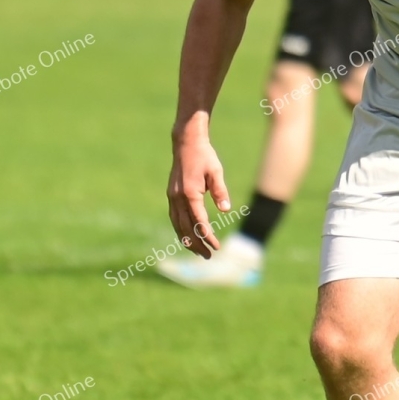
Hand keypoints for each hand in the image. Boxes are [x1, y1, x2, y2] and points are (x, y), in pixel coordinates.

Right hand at [167, 124, 231, 256]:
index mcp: (190, 193)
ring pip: (177, 225)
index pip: (199, 221)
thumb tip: (226, 210)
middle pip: (186, 227)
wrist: (186, 143)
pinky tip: (187, 236)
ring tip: (198, 252)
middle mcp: (178, 198)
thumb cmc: (205, 157)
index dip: (207, 236)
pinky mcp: (171, 195)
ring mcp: (172, 197)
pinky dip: (180, 230)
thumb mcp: (216, 172)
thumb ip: (220, 191)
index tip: (216, 246)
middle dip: (197, 244)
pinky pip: (175, 218)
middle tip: (208, 256)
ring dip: (187, 240)